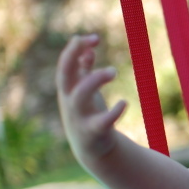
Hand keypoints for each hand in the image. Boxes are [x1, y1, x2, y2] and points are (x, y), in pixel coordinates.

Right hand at [56, 34, 126, 162]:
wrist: (91, 150)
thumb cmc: (88, 115)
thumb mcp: (84, 92)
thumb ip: (84, 71)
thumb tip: (87, 50)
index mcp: (68, 91)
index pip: (64, 65)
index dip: (74, 49)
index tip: (93, 38)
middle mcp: (69, 102)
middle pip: (64, 77)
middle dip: (72, 57)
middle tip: (92, 44)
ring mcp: (80, 117)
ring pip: (80, 96)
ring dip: (94, 79)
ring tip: (113, 70)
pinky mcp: (94, 132)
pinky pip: (102, 121)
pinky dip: (113, 111)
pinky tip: (124, 102)